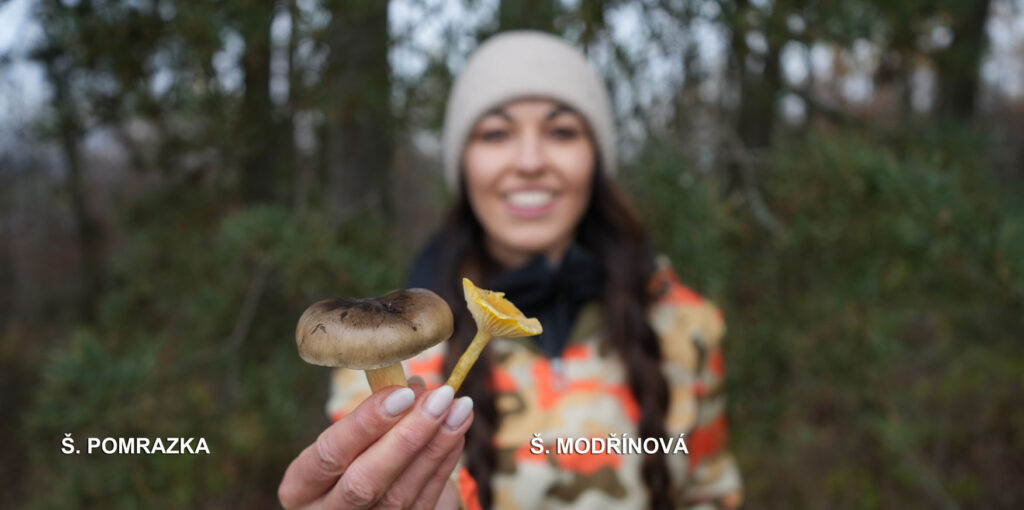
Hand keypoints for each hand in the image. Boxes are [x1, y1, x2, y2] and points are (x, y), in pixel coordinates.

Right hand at [278, 377, 473, 508]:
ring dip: (435, 447)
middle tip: (440, 397)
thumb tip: (414, 386)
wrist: (358, 504)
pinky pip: (422, 503)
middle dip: (407, 436)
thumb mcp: (346, 441)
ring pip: (398, 495)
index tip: (403, 392)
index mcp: (300, 486)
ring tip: (460, 409)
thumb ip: (373, 416)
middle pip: (364, 482)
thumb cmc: (348, 460)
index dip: (366, 423)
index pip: (330, 453)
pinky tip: (455, 434)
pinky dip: (442, 466)